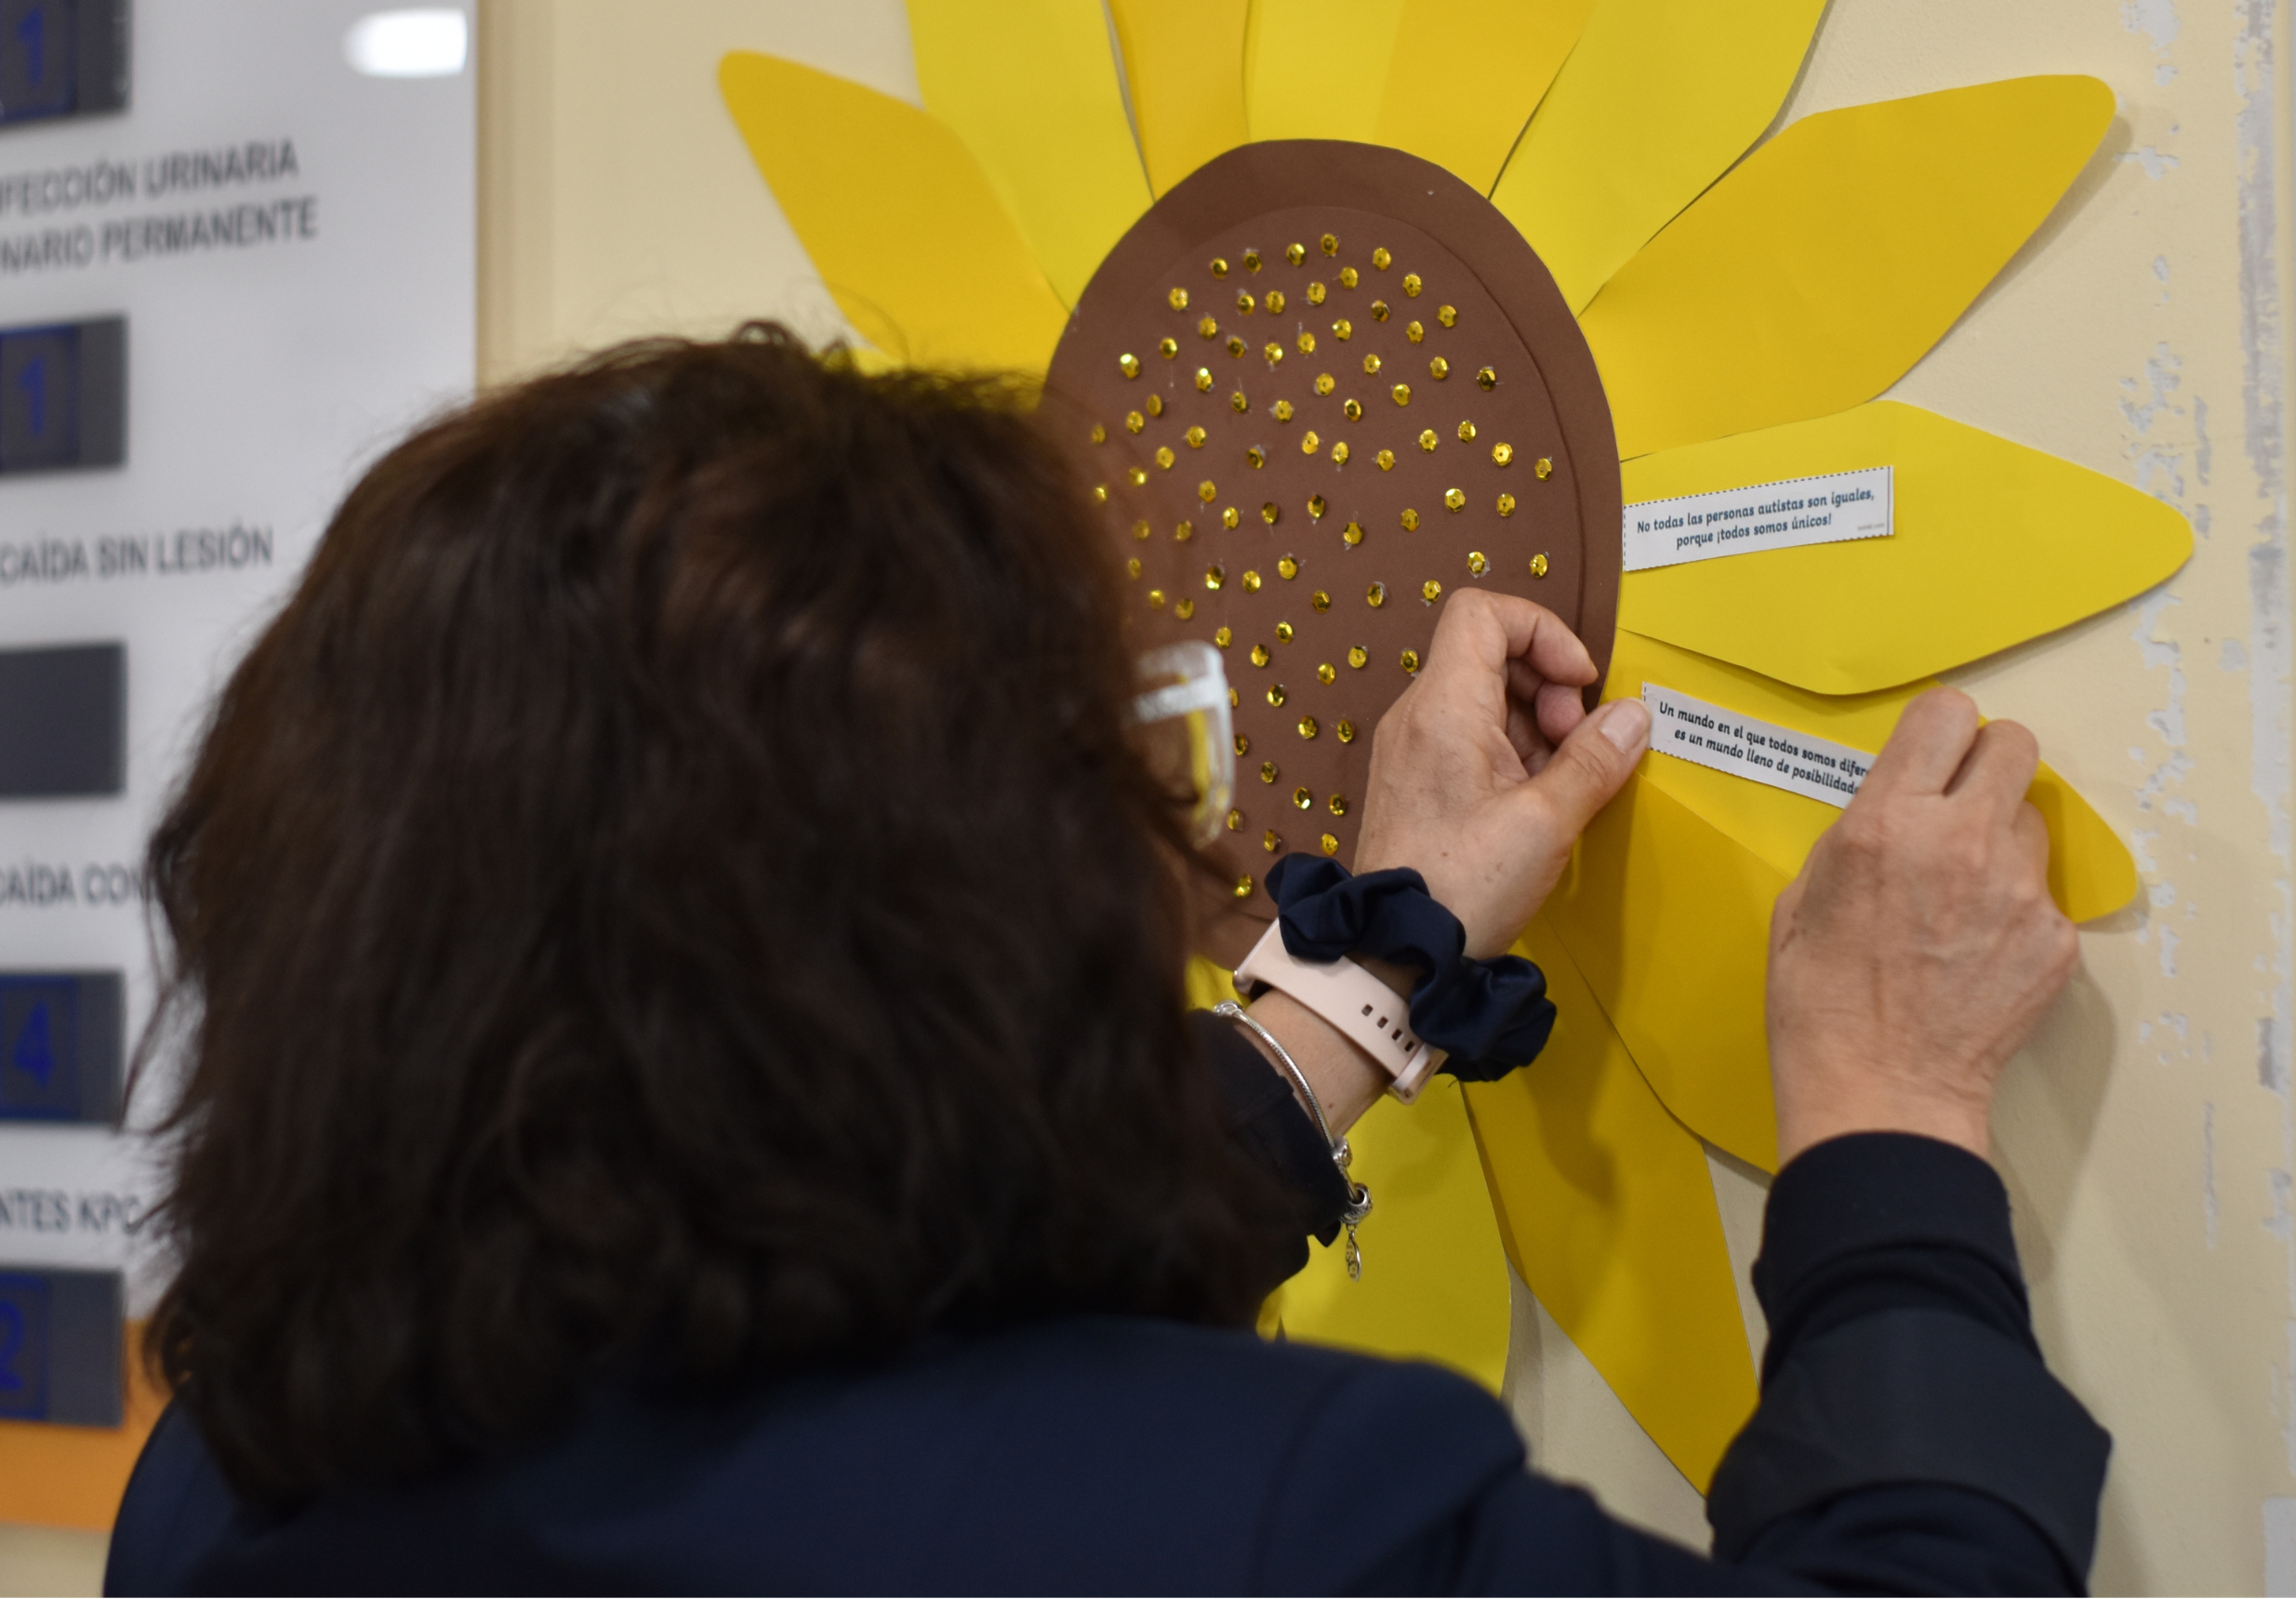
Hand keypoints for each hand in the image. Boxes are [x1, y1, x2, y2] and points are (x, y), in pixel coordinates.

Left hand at [1350, 590, 1649, 958]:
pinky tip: (1536, 802)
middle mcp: (1416, 716)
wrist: (1391, 955)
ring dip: (1536, 725)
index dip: (1543, 630)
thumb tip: (1632, 717)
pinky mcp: (1415, 783)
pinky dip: (1512, 753)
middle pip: (1489, 653)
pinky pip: (1469, 738)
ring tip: (1561, 782)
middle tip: (1575, 744)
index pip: (1483, 611)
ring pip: (1484, 699)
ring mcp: (1410, 749)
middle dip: (1549, 685)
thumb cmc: (1460, 890)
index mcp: (1442, 707)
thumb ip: (1594, 761)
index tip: (1581, 683)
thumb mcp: (1546, 823)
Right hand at [1767, 687, 2078, 1164]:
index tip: (1934, 754)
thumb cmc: (1820, 1003)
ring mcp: (2018, 890)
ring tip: (1962, 899)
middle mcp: (1959, 840)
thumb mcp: (1802, 899)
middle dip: (1988, 765)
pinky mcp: (2055, 938)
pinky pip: (2042, 897)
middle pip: (2014, 746)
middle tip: (1962, 806)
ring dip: (2001, 842)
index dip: (1941, 729)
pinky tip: (1976, 955)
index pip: (1945, 714)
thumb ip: (1854, 838)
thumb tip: (1892, 812)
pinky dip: (2015, 914)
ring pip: (2030, 823)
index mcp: (1885, 822)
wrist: (1881, 1091)